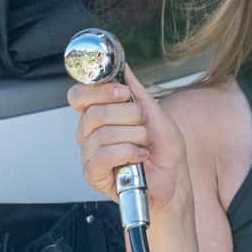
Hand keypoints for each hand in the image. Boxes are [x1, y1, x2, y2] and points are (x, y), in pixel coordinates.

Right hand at [67, 64, 187, 216]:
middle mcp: (90, 134)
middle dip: (128, 115)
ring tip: (145, 145)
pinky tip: (139, 156)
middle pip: (94, 112)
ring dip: (134, 137)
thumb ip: (138, 92)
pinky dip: (127, 152)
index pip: (79, 96)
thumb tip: (125, 68)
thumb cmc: (165, 154)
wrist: (173, 184)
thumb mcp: (157, 116)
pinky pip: (103, 155)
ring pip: (102, 134)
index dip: (98, 90)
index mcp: (100, 116)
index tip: (122, 92)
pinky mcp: (93, 173)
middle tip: (143, 124)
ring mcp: (89, 154)